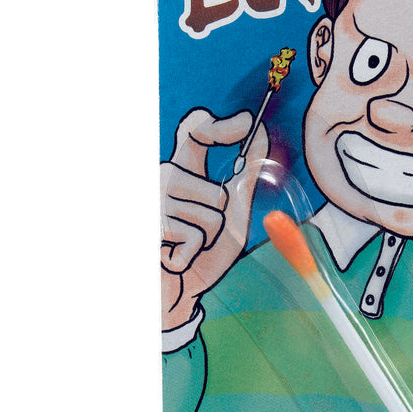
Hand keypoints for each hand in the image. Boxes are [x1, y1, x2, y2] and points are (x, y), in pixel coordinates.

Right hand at [160, 108, 268, 329]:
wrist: (179, 289)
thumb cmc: (204, 251)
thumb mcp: (232, 210)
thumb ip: (244, 175)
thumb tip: (261, 132)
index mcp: (184, 168)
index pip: (195, 131)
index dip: (221, 125)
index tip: (249, 122)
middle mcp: (164, 177)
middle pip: (216, 192)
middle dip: (223, 219)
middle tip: (206, 233)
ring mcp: (155, 199)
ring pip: (210, 215)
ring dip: (209, 237)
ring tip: (190, 245)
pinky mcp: (151, 223)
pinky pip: (194, 235)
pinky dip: (194, 250)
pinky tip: (177, 255)